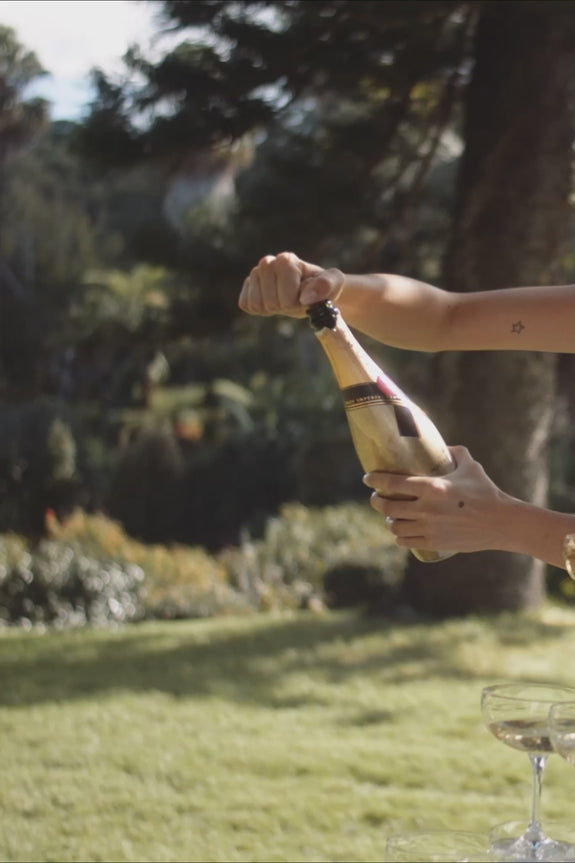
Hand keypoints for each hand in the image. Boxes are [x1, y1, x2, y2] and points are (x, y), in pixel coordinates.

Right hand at [239, 251, 344, 317]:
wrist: (312, 292)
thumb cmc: (324, 286)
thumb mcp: (334, 283)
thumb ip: (327, 285)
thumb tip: (305, 297)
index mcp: (286, 260)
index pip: (285, 297)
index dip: (296, 303)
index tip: (305, 298)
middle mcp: (267, 263)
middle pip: (270, 302)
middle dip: (284, 306)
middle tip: (294, 300)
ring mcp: (255, 274)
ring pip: (256, 304)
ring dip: (272, 309)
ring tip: (283, 300)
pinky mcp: (247, 287)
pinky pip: (246, 305)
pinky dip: (259, 310)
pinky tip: (271, 302)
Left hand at [363, 446, 506, 553]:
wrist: (502, 523)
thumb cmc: (486, 491)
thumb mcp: (470, 466)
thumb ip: (454, 453)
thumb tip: (441, 446)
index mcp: (432, 487)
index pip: (392, 483)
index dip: (375, 480)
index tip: (367, 478)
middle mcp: (426, 508)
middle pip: (387, 506)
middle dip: (377, 501)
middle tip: (377, 498)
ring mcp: (429, 528)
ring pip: (394, 525)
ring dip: (388, 520)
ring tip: (390, 515)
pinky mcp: (434, 543)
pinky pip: (405, 540)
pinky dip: (399, 535)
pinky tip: (400, 531)